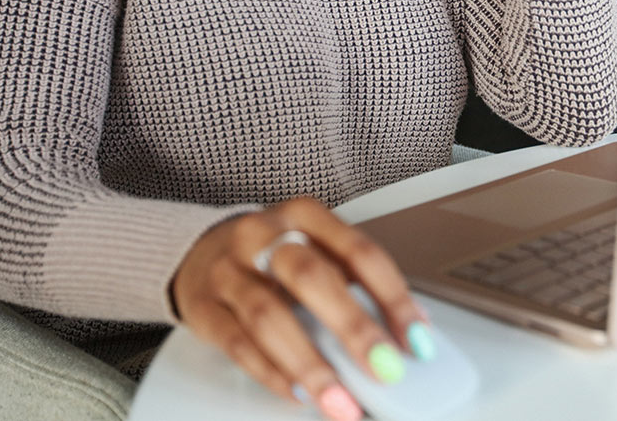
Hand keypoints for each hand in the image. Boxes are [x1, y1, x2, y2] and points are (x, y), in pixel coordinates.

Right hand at [171, 197, 430, 419]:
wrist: (200, 251)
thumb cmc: (273, 254)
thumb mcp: (315, 248)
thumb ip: (355, 282)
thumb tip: (407, 330)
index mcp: (304, 215)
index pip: (359, 251)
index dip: (392, 296)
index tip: (416, 337)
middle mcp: (263, 235)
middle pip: (311, 277)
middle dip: (353, 328)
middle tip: (382, 368)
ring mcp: (228, 270)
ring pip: (269, 316)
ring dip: (311, 365)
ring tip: (339, 400)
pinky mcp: (204, 308)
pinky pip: (238, 345)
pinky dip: (272, 373)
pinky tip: (299, 393)